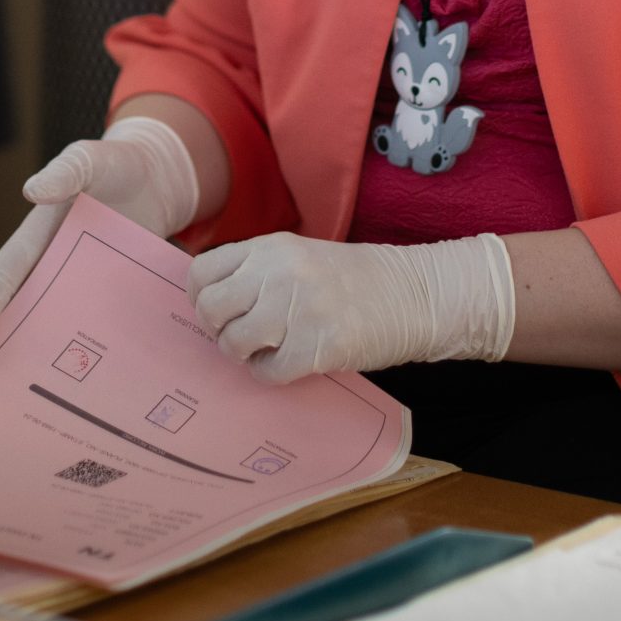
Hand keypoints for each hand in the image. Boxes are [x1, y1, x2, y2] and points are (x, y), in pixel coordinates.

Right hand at [0, 116, 197, 356]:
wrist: (157, 175)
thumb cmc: (115, 164)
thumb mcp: (90, 160)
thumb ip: (66, 171)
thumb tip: (32, 190)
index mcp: (36, 239)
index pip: (3, 279)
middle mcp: (52, 267)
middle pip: (23, 313)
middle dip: (5, 349)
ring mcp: (81, 284)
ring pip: (58, 326)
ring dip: (48, 357)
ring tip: (44, 398)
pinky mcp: (110, 294)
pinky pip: (97, 325)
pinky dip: (93, 349)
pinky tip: (101, 379)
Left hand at [186, 231, 515, 383]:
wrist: (419, 294)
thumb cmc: (360, 279)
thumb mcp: (301, 257)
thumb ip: (259, 271)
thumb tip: (211, 303)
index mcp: (271, 247)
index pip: (202, 272)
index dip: (202, 299)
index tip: (220, 312)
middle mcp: (278, 272)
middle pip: (210, 309)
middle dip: (219, 330)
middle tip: (242, 337)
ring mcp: (297, 308)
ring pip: (233, 343)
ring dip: (245, 355)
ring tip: (269, 350)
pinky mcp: (317, 346)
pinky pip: (268, 371)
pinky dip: (272, 374)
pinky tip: (290, 363)